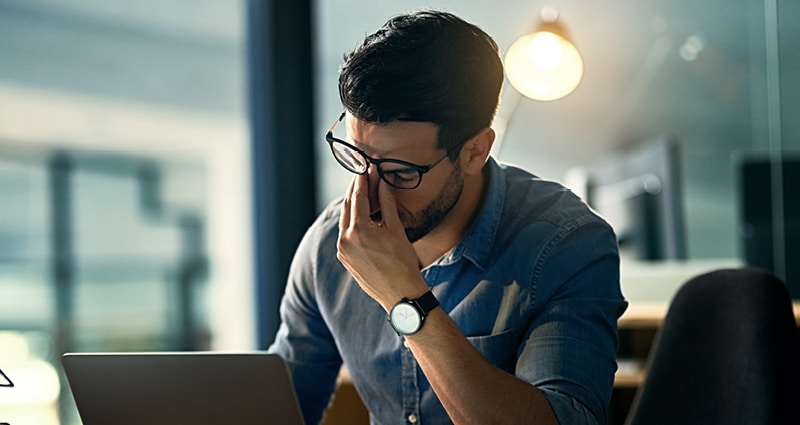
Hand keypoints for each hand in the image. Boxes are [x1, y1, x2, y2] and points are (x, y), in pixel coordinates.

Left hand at [337, 173, 427, 310]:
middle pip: (347, 207)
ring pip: (345, 220)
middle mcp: (345, 240)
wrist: (401, 294)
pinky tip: (362, 217)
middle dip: (355, 191)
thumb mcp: (396, 230)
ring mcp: (342, 251)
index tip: (365, 168)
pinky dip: (352, 222)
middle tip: (362, 177)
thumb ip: (387, 204)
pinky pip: (345, 234)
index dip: (362, 181)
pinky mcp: (345, 259)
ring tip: (363, 194)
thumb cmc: (403, 263)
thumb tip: (382, 183)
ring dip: (353, 206)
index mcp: (358, 230)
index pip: (358, 197)